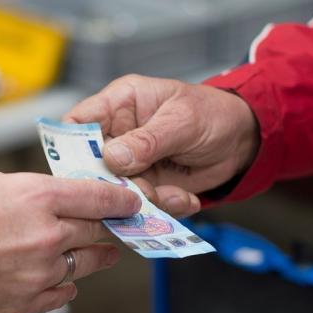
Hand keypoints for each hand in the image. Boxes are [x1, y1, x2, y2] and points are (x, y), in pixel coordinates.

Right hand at [0, 165, 139, 312]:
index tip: (130, 201)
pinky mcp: (26, 301)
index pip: (99, 197)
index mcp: (39, 196)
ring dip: (95, 257)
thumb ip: (14, 186)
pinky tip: (66, 282)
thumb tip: (26, 195)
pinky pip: (62, 295)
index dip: (120, 199)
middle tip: (116, 225)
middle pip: (95, 230)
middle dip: (108, 226)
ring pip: (84, 264)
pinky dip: (65, 286)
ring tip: (104, 254)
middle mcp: (48, 235)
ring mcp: (40, 272)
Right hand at [65, 75, 260, 214]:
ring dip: (145, 201)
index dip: (69, 146)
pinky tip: (186, 197)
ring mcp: (131, 165)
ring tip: (174, 194)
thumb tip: (113, 157)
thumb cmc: (212, 113)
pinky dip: (165, 208)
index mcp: (119, 105)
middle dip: (113, 185)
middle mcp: (119, 135)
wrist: (243, 140)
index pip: (78, 122)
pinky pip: (142, 206)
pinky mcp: (147, 186)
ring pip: (117, 192)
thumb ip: (147, 140)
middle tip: (139, 191)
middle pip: (92, 166)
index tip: (77, 170)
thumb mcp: (182, 121)